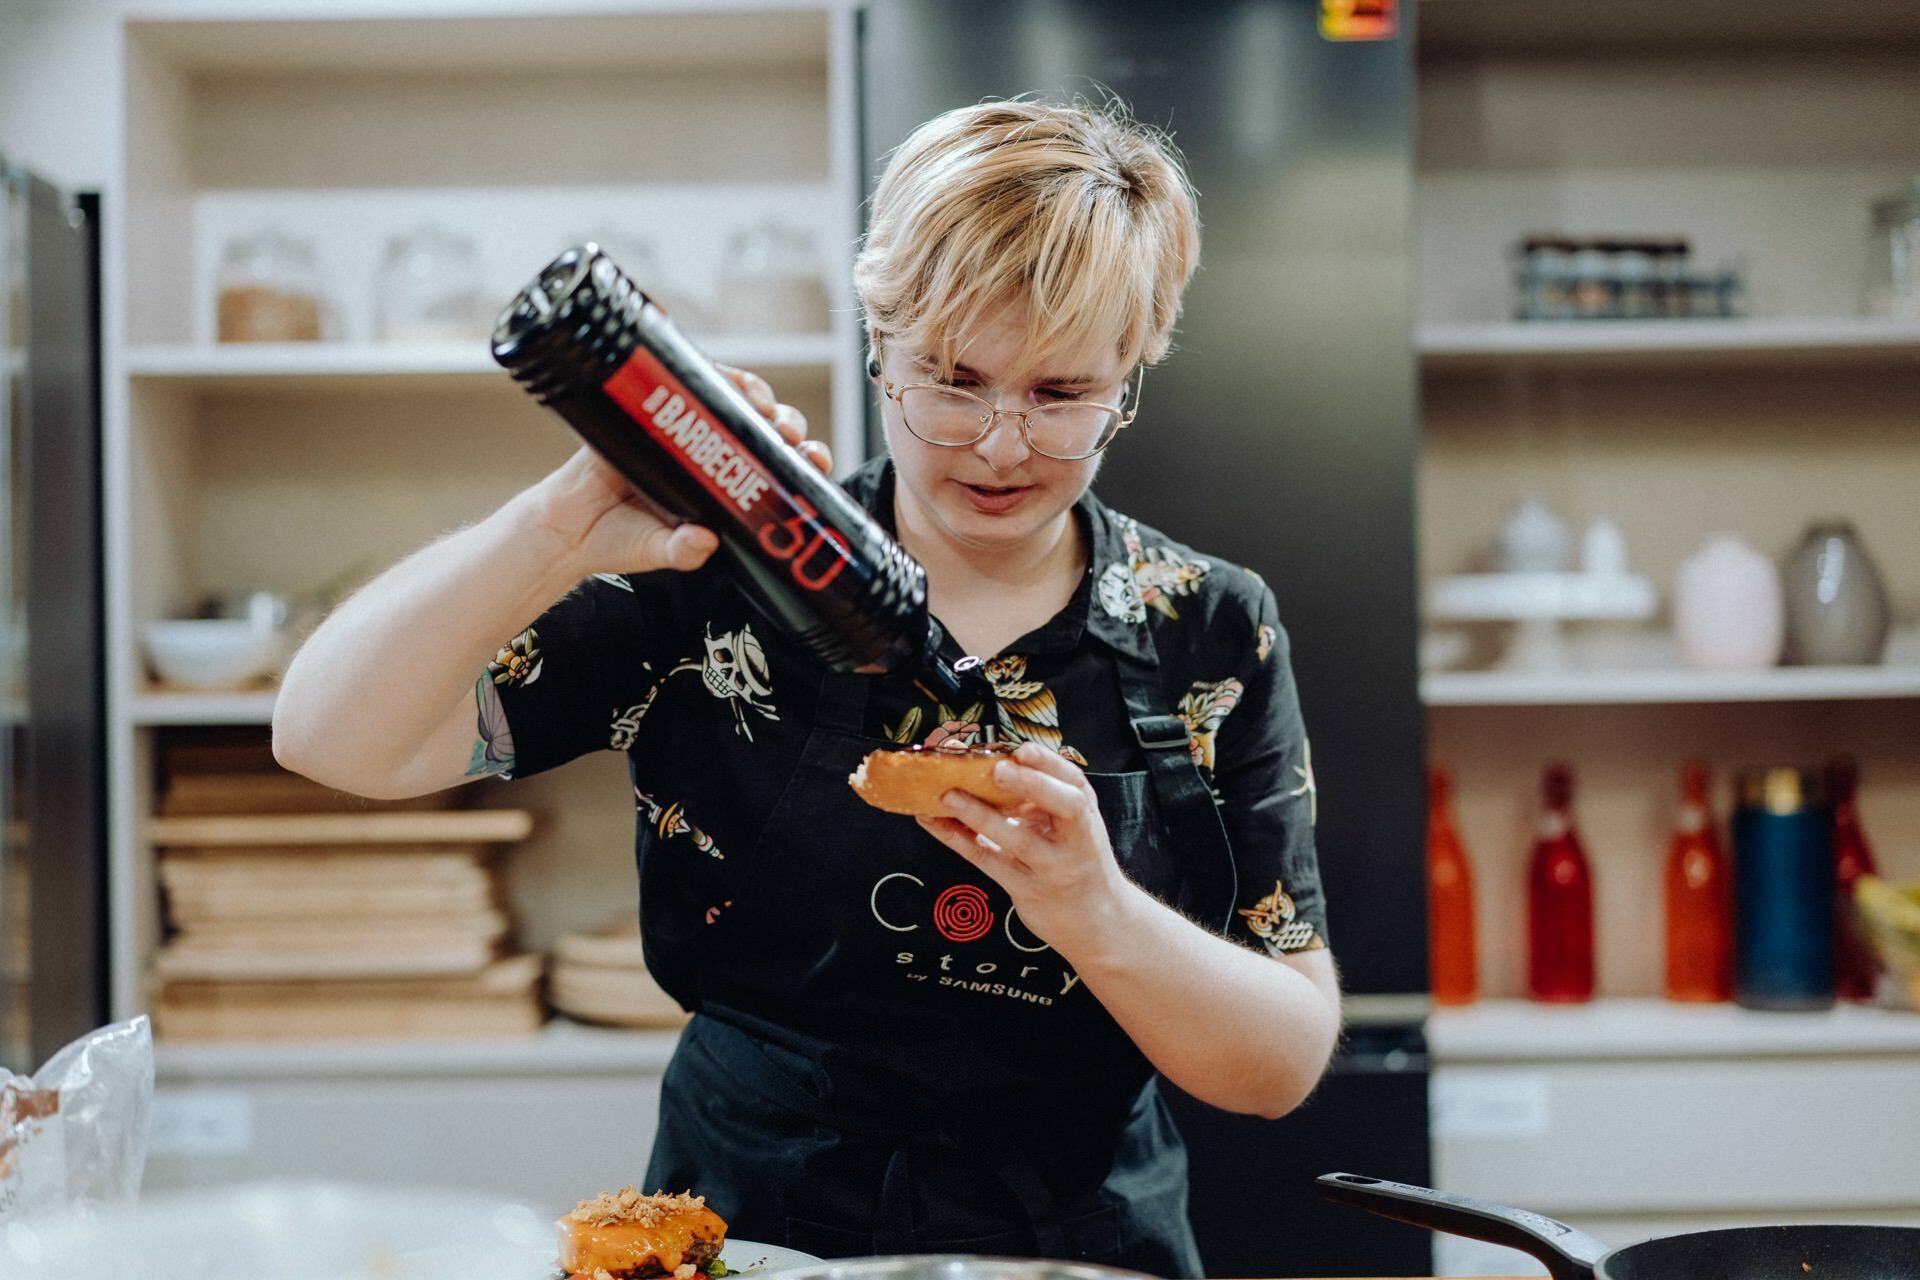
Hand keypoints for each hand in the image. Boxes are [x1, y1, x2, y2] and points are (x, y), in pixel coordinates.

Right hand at [528, 363, 830, 575]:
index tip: (817, 461)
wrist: (565, 526)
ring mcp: (684, 427)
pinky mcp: (653, 405)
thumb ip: (681, 552)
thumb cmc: (618, 540)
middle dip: (788, 426)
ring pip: (734, 401)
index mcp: (726, 488)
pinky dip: (711, 371)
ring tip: (763, 406)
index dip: (803, 461)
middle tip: (790, 435)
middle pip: (766, 430)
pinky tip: (724, 375)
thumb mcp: (656, 551)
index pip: (778, 469)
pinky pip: (688, 380)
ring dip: (757, 396)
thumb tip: (705, 543)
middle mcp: (710, 454)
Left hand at [915, 742, 1137, 956]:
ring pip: (1019, 840)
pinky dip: (956, 838)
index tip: (1023, 750)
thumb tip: (991, 760)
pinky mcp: (1024, 888)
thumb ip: (1044, 796)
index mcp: (1084, 813)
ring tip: (948, 795)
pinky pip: (987, 860)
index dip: (1049, 764)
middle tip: (997, 769)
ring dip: (981, 816)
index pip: (1075, 782)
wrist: (1095, 918)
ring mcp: (1050, 866)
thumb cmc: (1075, 858)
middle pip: (1064, 807)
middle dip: (1032, 785)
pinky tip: (931, 820)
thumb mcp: (1072, 824)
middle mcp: (1074, 838)